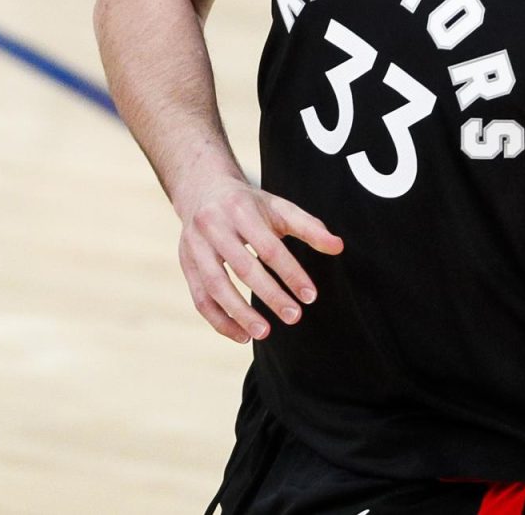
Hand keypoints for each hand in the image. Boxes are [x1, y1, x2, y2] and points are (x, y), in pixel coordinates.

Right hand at [174, 177, 342, 342]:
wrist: (202, 190)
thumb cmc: (248, 204)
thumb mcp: (279, 208)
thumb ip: (309, 227)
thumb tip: (338, 246)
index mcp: (241, 210)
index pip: (269, 247)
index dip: (291, 273)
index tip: (310, 296)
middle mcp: (214, 227)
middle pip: (243, 267)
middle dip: (270, 295)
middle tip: (294, 317)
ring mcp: (195, 247)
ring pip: (216, 286)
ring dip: (240, 314)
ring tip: (264, 333)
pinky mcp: (186, 264)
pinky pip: (201, 299)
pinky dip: (220, 320)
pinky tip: (242, 336)